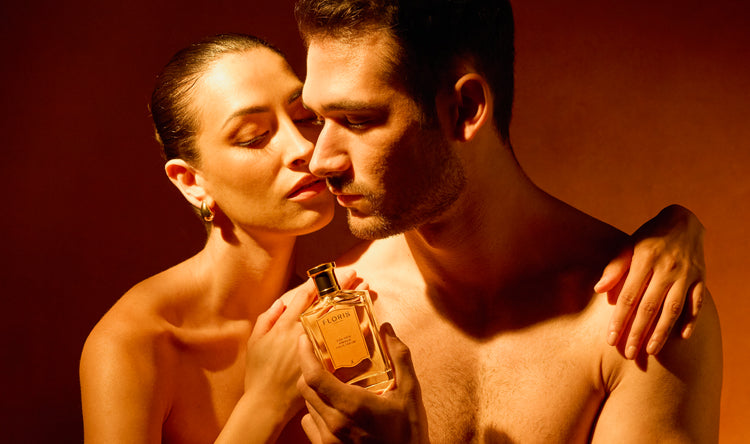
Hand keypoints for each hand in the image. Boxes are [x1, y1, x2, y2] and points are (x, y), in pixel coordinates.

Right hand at [245, 270, 364, 417]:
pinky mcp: (324, 364)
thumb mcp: (256, 342)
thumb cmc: (259, 373)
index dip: (319, 282)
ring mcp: (315, 348)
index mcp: (285, 326)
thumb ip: (267, 320)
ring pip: (339, 320)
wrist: (267, 403)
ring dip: (353, 303)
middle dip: (342, 287)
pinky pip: (344, 343)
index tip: (332, 270)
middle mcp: (302, 333)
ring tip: (367, 290)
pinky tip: (368, 323)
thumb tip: (280, 303)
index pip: (305, 297)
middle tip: (357, 274)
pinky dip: (356, 333)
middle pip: (326, 304)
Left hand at [297, 323, 429, 443]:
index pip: (314, 376)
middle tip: (319, 357)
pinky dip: (315, 413)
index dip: (305, 355)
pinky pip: (309, 425)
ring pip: (307, 406)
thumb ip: (399, 358)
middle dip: (308, 369)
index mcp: (352, 405)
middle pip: (305, 389)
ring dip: (314, 391)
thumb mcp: (411, 392)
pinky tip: (333, 409)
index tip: (305, 339)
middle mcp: (334, 423)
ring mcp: (328, 439)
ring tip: (329, 382)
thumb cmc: (409, 433)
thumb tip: (386, 329)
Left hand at [595, 204, 705, 357]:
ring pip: (673, 309)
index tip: (611, 339)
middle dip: (638, 332)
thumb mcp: (628, 245)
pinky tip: (682, 336)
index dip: (619, 320)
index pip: (629, 297)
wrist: (683, 221)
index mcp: (644, 261)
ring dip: (662, 332)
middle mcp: (666, 269)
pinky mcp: (700, 278)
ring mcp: (685, 275)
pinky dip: (691, 320)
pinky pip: (697, 303)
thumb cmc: (648, 237)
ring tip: (650, 351)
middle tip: (628, 353)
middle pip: (649, 307)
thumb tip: (598, 290)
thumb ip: (614, 268)